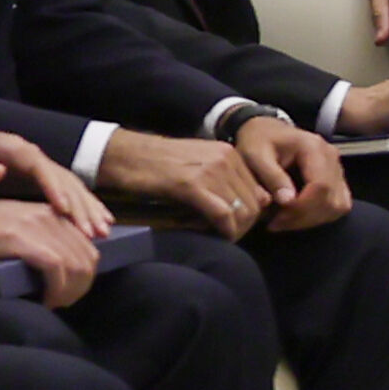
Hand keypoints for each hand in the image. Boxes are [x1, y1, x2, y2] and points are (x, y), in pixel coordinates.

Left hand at [0, 115, 112, 230]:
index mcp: (12, 148)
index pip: (42, 168)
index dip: (56, 190)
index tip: (67, 213)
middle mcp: (29, 154)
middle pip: (64, 178)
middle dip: (81, 205)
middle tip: (95, 232)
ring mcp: (34, 165)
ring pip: (70, 185)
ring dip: (87, 208)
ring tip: (103, 233)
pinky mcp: (33, 176)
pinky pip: (64, 192)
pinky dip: (81, 207)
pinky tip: (93, 224)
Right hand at [0, 192, 101, 304]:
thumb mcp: (11, 228)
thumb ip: (37, 239)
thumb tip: (59, 268)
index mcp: (48, 210)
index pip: (87, 246)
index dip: (84, 275)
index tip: (67, 293)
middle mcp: (47, 214)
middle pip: (87, 258)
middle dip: (81, 287)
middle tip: (60, 303)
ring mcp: (34, 224)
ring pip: (76, 265)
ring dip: (70, 292)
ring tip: (53, 304)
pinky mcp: (19, 238)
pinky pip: (55, 269)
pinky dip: (55, 290)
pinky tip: (45, 301)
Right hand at [97, 129, 265, 237]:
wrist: (127, 155)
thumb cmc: (161, 163)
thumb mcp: (201, 164)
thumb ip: (229, 179)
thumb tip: (261, 202)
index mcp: (229, 153)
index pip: (259, 189)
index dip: (254, 213)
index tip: (241, 224)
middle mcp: (225, 158)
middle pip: (254, 202)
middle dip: (247, 225)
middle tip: (232, 235)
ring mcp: (210, 170)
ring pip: (242, 210)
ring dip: (237, 230)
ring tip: (225, 237)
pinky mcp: (192, 185)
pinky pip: (222, 214)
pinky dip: (225, 230)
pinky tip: (220, 236)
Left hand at [234, 114, 352, 230]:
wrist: (266, 129)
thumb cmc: (257, 140)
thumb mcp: (255, 155)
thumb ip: (271, 176)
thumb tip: (288, 201)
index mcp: (313, 147)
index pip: (321, 186)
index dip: (302, 208)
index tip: (276, 218)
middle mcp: (331, 156)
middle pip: (331, 200)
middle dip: (304, 218)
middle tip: (275, 223)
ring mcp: (337, 167)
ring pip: (337, 206)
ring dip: (312, 219)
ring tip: (284, 220)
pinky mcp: (336, 178)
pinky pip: (338, 205)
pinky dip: (320, 216)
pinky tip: (298, 216)